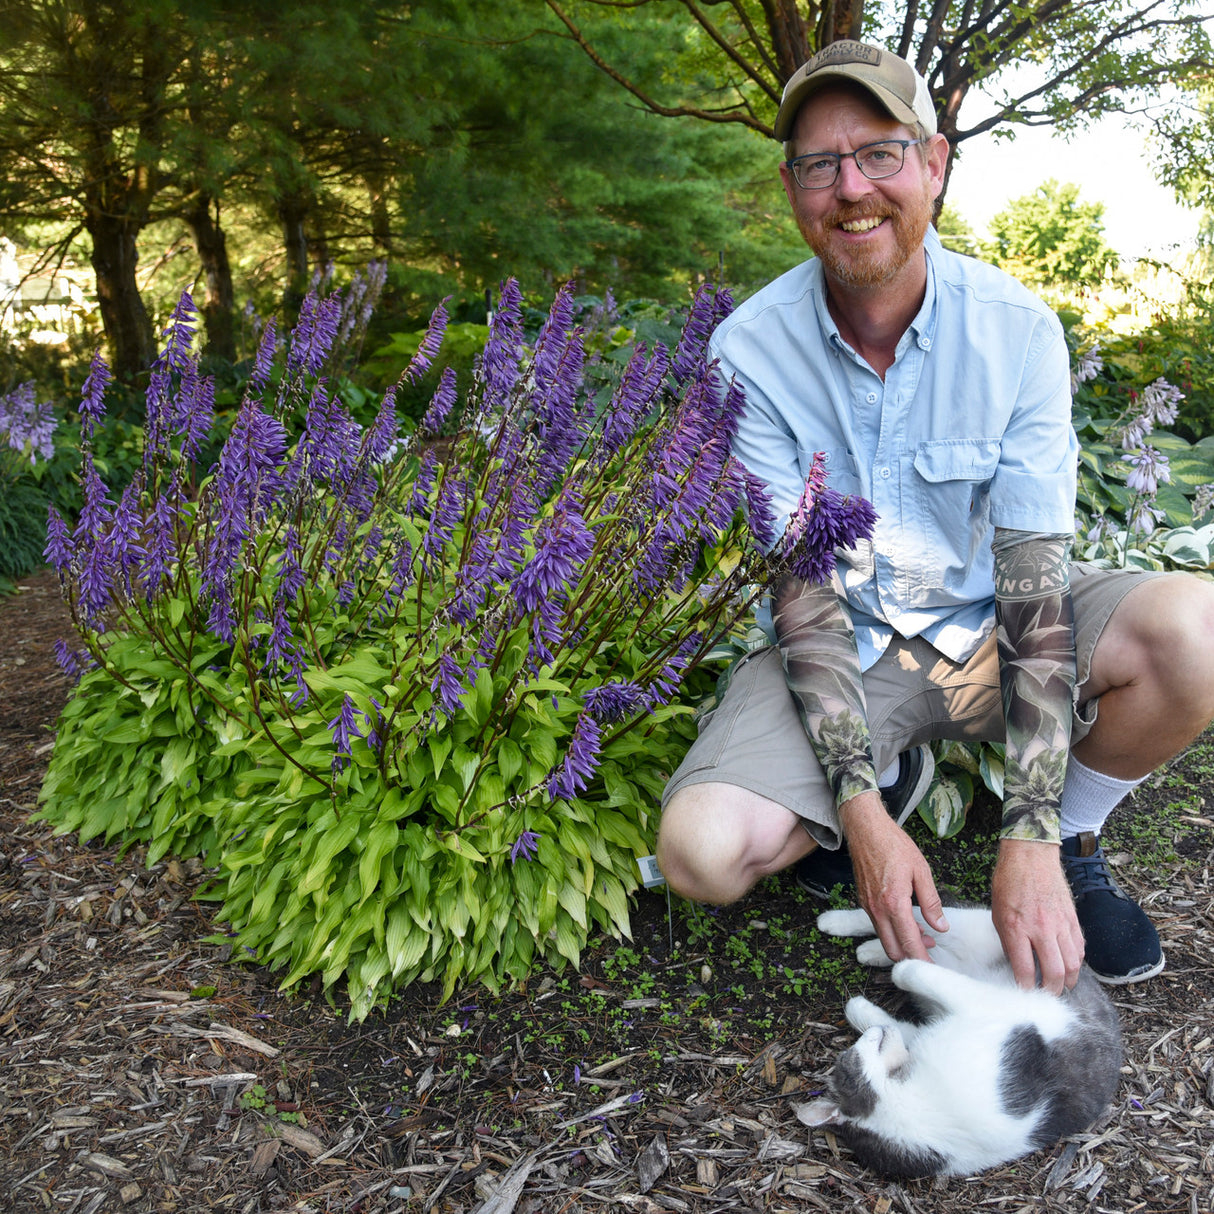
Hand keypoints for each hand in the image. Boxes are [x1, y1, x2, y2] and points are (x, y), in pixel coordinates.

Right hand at [839, 790, 947, 962]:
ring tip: (924, 936)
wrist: (865, 828)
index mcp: (894, 903)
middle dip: (911, 957)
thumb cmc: (894, 845)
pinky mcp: (862, 900)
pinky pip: (877, 925)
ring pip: (884, 939)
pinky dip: (892, 931)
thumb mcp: (921, 870)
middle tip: (931, 952)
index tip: (935, 969)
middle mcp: (877, 909)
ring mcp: (867, 906)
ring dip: (902, 944)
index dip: (923, 960)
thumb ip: (932, 902)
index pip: (910, 943)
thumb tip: (941, 926)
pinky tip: (907, 921)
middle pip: (893, 950)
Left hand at [991, 838, 1083, 992]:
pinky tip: (1070, 966)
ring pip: (1073, 964)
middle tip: (1047, 996)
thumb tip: (1018, 965)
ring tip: (1062, 986)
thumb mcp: (997, 913)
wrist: (1030, 856)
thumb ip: (1008, 940)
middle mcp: (1041, 928)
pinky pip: (1080, 948)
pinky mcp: (1073, 919)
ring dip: (1069, 981)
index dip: (1026, 987)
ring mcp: (1060, 924)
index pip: (1024, 969)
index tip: (1025, 994)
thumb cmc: (1008, 882)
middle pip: (1055, 973)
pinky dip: (1077, 962)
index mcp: (1016, 927)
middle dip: (1052, 991)